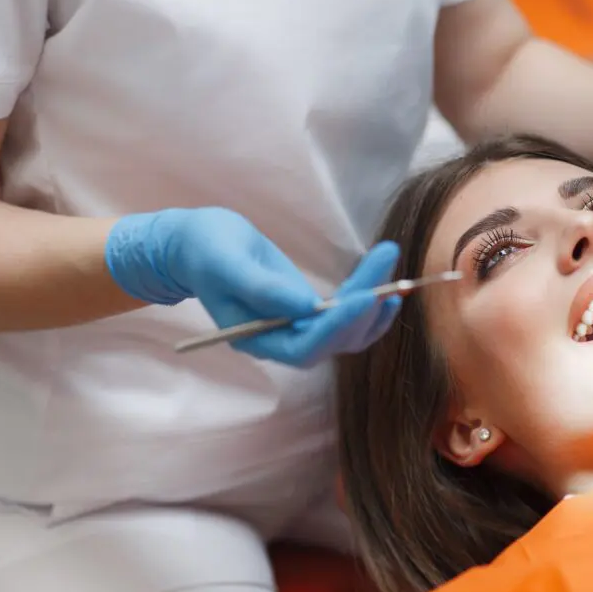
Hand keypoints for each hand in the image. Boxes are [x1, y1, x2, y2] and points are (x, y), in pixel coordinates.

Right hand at [105, 208, 400, 366]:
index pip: (306, 345)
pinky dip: (369, 308)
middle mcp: (280, 342)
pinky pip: (345, 321)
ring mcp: (295, 330)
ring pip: (345, 334)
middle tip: (388, 265)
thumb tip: (305, 307)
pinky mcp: (307, 314)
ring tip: (396, 277)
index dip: (339, 326)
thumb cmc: (206, 249)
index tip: (367, 296)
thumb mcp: (226, 262)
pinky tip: (388, 291)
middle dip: (365, 308)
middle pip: (333, 340)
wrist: (197, 245)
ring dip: (374, 308)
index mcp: (255, 338)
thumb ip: (261, 287)